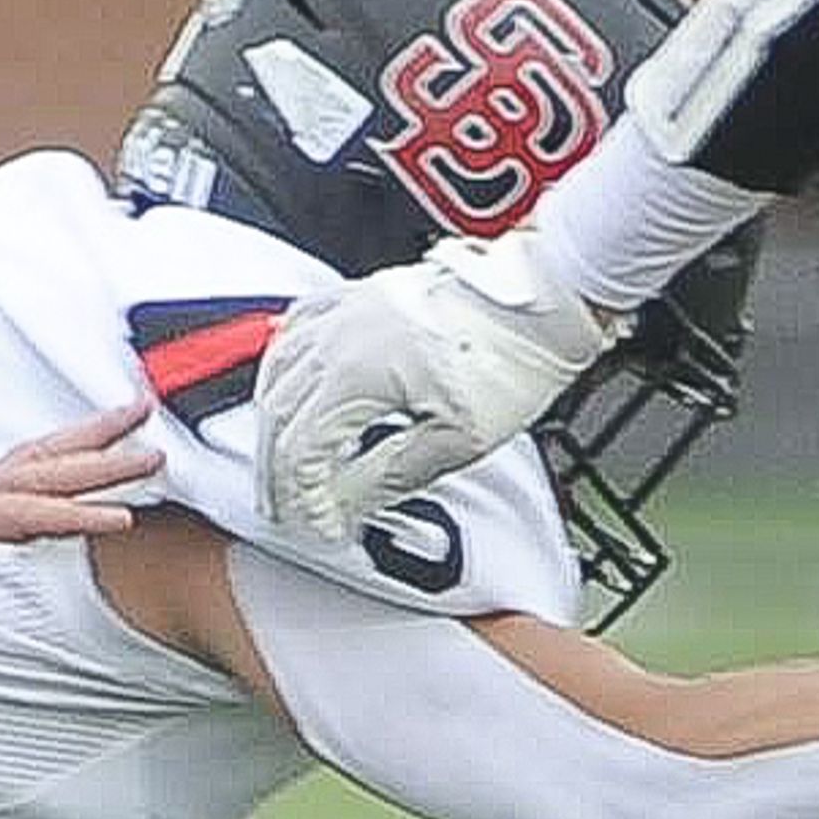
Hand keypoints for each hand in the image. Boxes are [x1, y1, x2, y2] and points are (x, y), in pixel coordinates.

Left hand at [0, 401, 160, 634]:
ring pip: (42, 454)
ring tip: (137, 414)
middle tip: (158, 450)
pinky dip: (62, 448)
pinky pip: (26, 462)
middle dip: (105, 461)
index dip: (76, 518)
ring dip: (90, 436)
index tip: (125, 518)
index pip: (28, 515)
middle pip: (49, 470)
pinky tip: (80, 449)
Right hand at [253, 234, 611, 539]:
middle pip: (279, 415)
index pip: (302, 452)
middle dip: (278, 471)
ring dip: (273, 421)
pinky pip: (299, 325)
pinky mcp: (365, 293)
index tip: (319, 525)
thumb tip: (350, 506)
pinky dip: (283, 362)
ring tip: (281, 459)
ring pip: (278, 370)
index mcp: (357, 374)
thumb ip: (392, 475)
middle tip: (290, 508)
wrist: (545, 300)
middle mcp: (340, 336)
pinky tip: (289, 378)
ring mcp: (349, 309)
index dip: (304, 498)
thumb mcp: (459, 440)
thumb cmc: (513, 356)